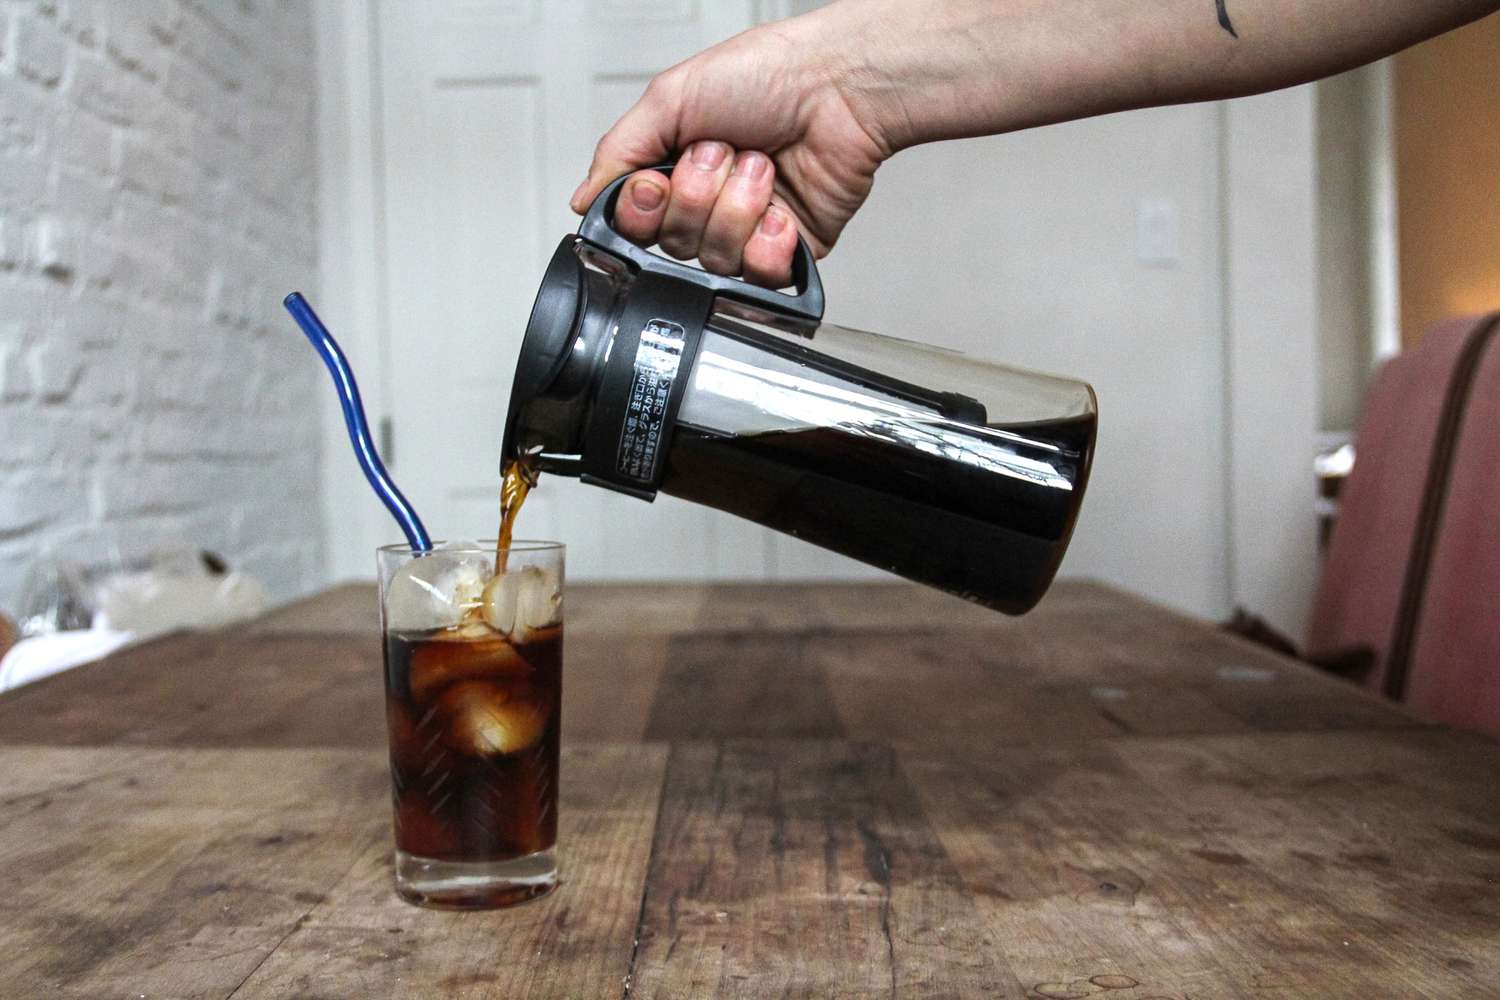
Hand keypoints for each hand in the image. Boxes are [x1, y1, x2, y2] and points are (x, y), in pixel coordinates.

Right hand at [569, 15, 892, 286]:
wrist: (838, 86)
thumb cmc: (767, 74)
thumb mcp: (670, 97)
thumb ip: (619, 152)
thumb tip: (585, 200)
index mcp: (674, 169)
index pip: (634, 222)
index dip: (644, 209)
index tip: (658, 179)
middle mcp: (708, 204)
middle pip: (673, 244)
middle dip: (699, 195)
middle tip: (723, 153)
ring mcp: (747, 231)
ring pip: (715, 260)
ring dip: (738, 207)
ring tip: (762, 167)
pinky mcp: (786, 252)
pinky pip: (759, 276)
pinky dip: (767, 241)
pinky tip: (780, 209)